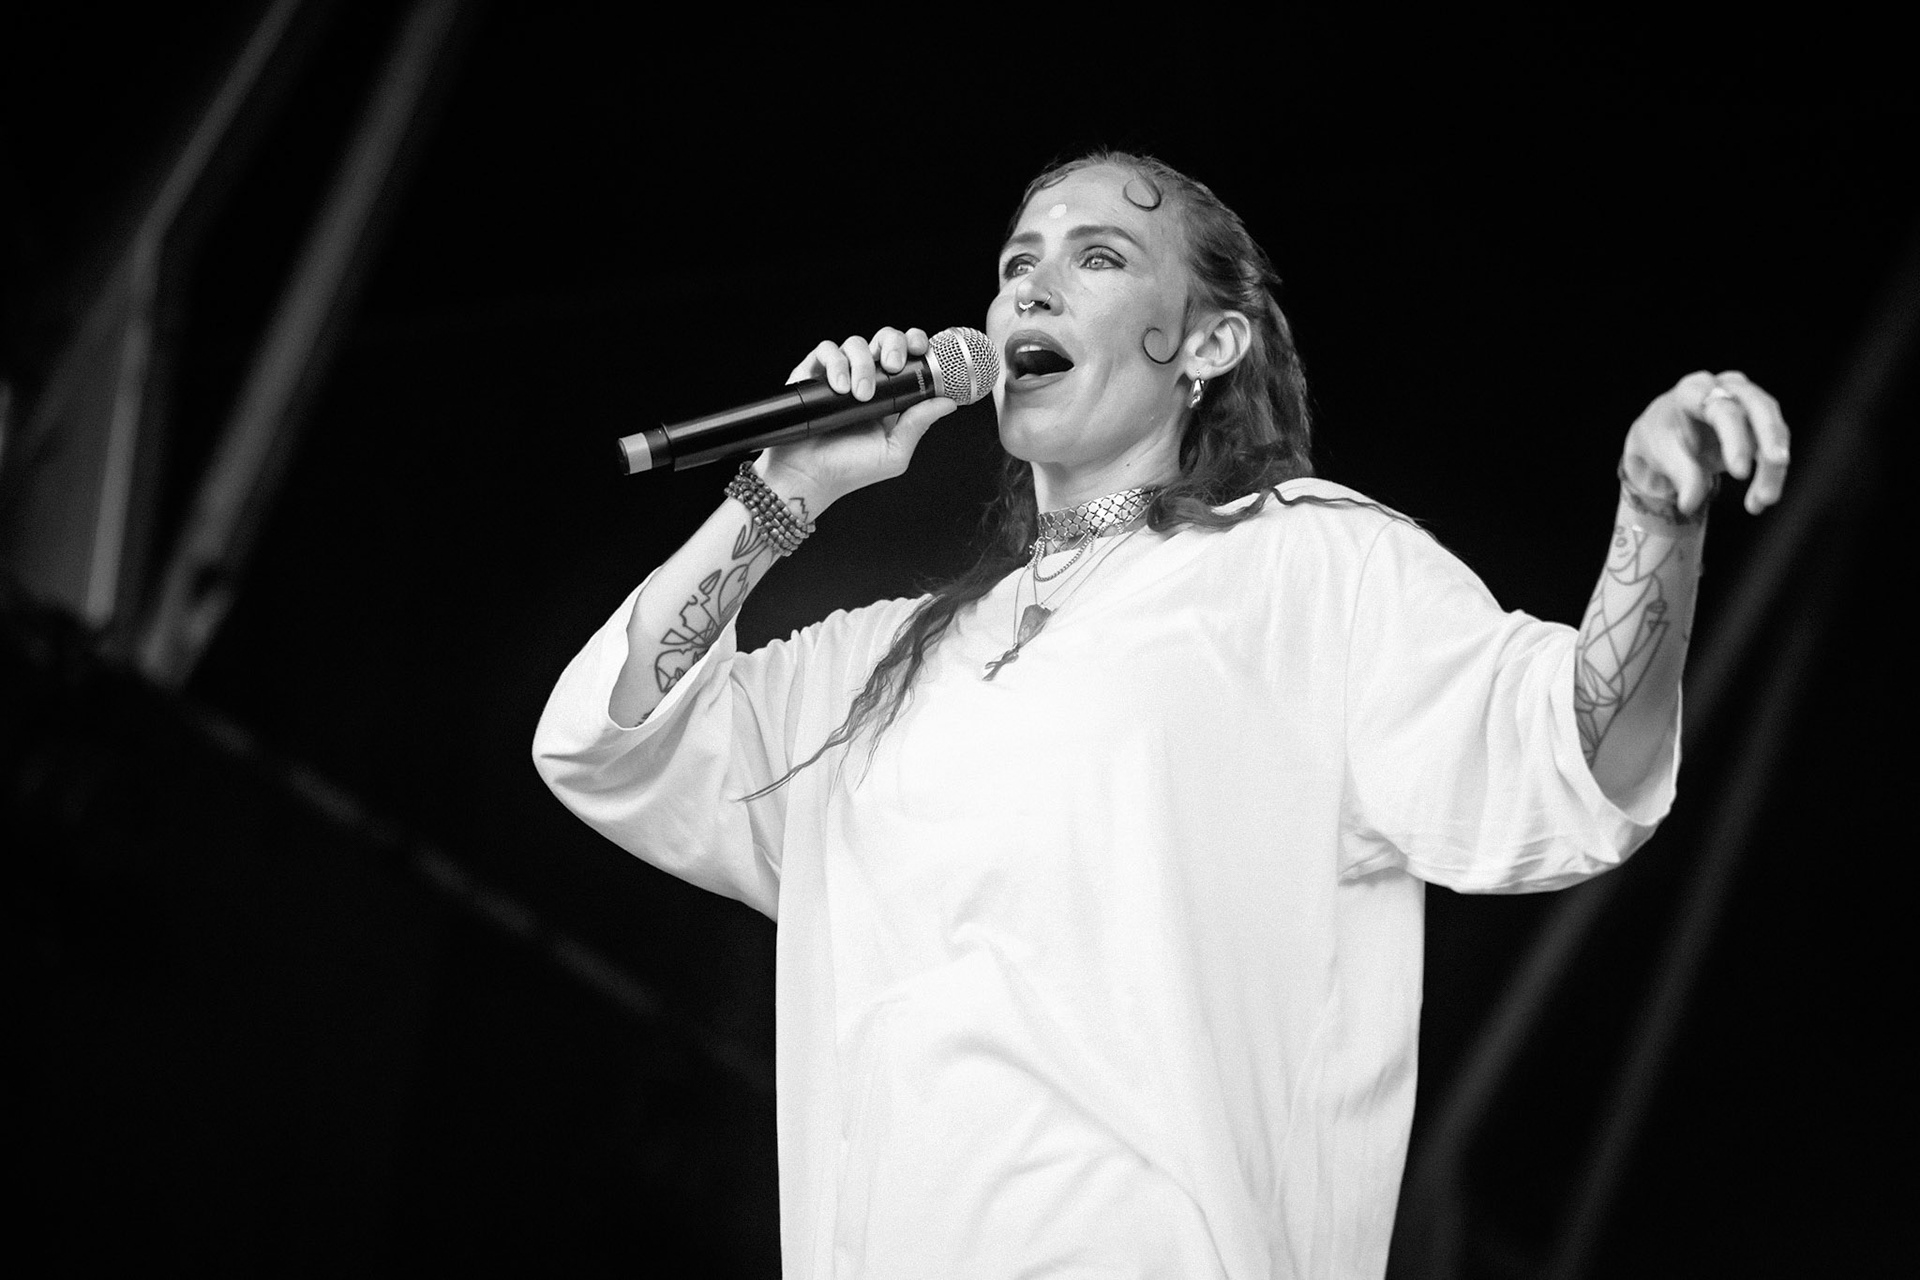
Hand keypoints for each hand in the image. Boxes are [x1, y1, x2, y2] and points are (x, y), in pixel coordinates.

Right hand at [759, 326, 959, 509]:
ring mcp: (839, 374)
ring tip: (859, 395)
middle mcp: (865, 379)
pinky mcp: (812, 374)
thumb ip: (919, 423)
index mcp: (889, 395)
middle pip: (884, 339)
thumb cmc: (850, 470)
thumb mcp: (894, 450)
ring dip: (863, 364)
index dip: (915, 343)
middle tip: (892, 366)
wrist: (810, 477)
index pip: (906, 356)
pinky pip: (826, 350)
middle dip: (893, 344)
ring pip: (855, 343)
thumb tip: (948, 402)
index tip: (921, 349)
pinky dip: (835, 363)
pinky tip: (839, 387)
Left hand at [1620, 371, 1790, 517]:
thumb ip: (1680, 474)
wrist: (1666, 434)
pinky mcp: (1760, 422)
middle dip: (1771, 438)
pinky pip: (1774, 445)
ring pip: (1774, 427)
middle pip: (1759, 407)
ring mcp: (1747, 401)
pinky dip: (1771, 473)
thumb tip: (1689, 504)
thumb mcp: (1660, 453)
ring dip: (1773, 466)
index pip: (1723, 409)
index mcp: (1693, 389)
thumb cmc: (1661, 437)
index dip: (1735, 440)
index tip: (1740, 474)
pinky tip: (1759, 500)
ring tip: (1764, 500)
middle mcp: (1726, 388)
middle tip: (1778, 465)